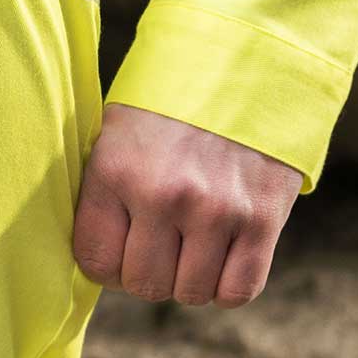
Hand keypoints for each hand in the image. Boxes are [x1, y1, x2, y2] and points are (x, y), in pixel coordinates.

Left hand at [72, 104, 300, 307]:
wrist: (244, 64)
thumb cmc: (169, 106)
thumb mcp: (117, 133)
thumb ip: (105, 193)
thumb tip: (99, 262)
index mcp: (115, 171)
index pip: (96, 261)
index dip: (108, 267)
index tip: (121, 253)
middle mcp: (163, 195)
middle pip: (144, 284)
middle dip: (149, 275)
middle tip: (161, 247)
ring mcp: (215, 210)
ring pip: (191, 293)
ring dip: (190, 280)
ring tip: (193, 246)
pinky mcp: (262, 220)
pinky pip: (238, 291)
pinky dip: (227, 287)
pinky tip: (223, 258)